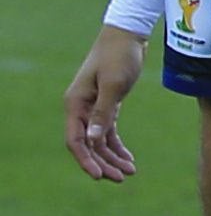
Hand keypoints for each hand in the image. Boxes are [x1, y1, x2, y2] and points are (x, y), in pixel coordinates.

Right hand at [66, 24, 148, 182]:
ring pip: (98, 141)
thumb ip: (103, 112)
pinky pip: (108, 132)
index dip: (86, 160)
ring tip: (130, 172)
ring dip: (112, 158)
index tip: (99, 177)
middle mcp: (80, 108)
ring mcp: (92, 107)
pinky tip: (128, 159)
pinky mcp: (107, 105)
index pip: (76, 140)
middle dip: (102, 163)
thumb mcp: (113, 85)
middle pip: (88, 144)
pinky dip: (117, 146)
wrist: (128, 36)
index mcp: (75, 104)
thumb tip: (93, 139)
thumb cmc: (119, 57)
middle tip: (122, 178)